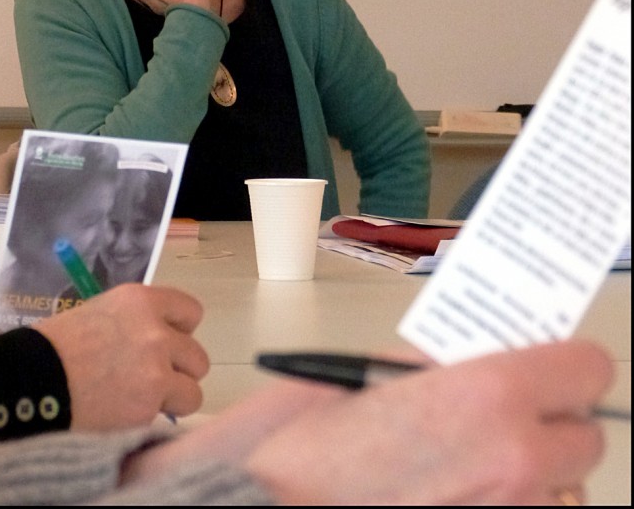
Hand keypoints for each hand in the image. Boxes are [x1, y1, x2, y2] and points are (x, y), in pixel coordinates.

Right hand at [33, 283, 209, 427]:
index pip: (190, 312)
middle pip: (197, 355)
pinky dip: (151, 420)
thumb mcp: (97, 314)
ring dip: (172, 398)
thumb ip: (132, 323)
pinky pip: (167, 416)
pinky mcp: (148, 406)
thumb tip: (150, 340)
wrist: (28, 382)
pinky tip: (125, 415)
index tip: (167, 343)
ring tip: (142, 402)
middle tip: (151, 378)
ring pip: (192, 390)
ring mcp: (156, 370)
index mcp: (141, 301)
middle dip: (178, 370)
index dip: (180, 330)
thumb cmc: (53, 346)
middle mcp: (156, 331)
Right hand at [128, 340, 612, 505]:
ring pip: (561, 489)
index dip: (567, 361)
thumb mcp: (367, 371)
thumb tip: (468, 356)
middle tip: (508, 411)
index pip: (585, 369)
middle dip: (551, 419)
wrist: (263, 508)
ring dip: (532, 472)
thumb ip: (432, 362)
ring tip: (476, 462)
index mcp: (485, 399)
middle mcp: (511, 465)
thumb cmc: (297, 449)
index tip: (553, 359)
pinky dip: (508, 506)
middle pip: (584, 436)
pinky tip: (459, 493)